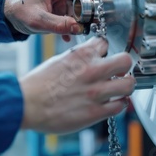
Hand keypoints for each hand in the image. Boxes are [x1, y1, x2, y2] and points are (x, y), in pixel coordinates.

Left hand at [4, 0, 93, 40]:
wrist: (8, 18)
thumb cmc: (19, 13)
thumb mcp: (38, 20)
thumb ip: (59, 25)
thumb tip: (78, 28)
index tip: (100, 2)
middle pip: (79, 1)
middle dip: (86, 12)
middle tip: (93, 22)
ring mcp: (58, 3)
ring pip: (75, 12)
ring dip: (79, 22)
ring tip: (82, 31)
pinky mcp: (57, 13)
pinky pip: (69, 19)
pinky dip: (70, 28)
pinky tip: (68, 37)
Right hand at [19, 37, 134, 133]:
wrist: (26, 105)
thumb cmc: (38, 84)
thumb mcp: (59, 61)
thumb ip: (79, 59)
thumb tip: (92, 59)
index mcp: (81, 55)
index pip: (106, 43)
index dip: (107, 50)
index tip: (107, 56)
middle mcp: (92, 71)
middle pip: (126, 60)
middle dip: (124, 66)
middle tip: (119, 72)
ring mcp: (96, 92)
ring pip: (129, 84)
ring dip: (125, 86)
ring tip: (118, 89)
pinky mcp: (95, 112)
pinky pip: (120, 106)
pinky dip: (118, 104)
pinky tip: (111, 103)